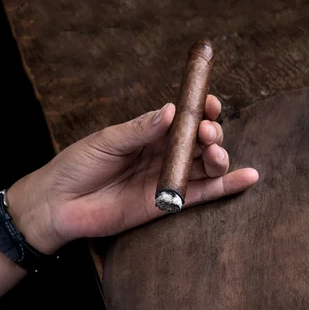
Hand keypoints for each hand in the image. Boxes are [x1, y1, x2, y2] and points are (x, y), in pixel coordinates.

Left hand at [9, 96, 258, 252]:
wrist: (59, 205)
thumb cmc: (77, 166)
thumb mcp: (107, 140)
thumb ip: (139, 130)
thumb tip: (170, 111)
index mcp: (148, 133)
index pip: (182, 118)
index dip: (199, 109)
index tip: (208, 104)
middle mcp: (162, 154)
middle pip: (199, 141)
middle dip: (209, 132)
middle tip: (205, 132)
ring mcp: (167, 179)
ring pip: (204, 166)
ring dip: (218, 156)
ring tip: (214, 152)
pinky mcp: (167, 205)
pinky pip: (202, 194)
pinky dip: (226, 187)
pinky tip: (249, 177)